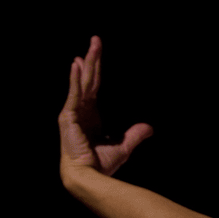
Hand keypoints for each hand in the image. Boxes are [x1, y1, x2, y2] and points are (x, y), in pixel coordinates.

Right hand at [58, 36, 152, 177]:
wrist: (89, 178)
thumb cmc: (101, 165)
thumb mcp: (123, 146)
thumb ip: (134, 135)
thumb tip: (149, 127)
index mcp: (89, 115)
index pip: (93, 86)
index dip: (95, 69)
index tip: (94, 53)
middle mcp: (80, 110)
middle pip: (88, 79)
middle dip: (92, 59)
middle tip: (96, 39)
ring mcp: (73, 112)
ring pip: (82, 82)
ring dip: (86, 62)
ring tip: (91, 45)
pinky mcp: (69, 117)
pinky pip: (73, 94)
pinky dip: (74, 79)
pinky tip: (76, 64)